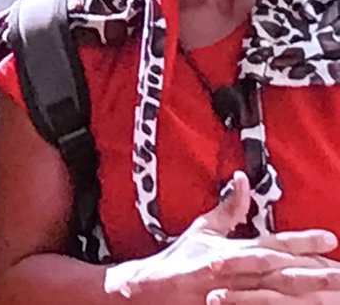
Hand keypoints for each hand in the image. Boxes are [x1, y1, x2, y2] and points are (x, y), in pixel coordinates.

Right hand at [104, 172, 339, 304]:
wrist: (150, 290)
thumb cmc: (180, 260)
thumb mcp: (203, 230)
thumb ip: (228, 208)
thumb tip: (242, 179)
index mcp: (233, 249)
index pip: (274, 243)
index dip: (303, 241)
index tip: (331, 238)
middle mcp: (236, 269)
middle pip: (283, 270)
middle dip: (316, 271)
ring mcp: (231, 292)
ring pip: (276, 292)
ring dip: (305, 292)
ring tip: (333, 291)